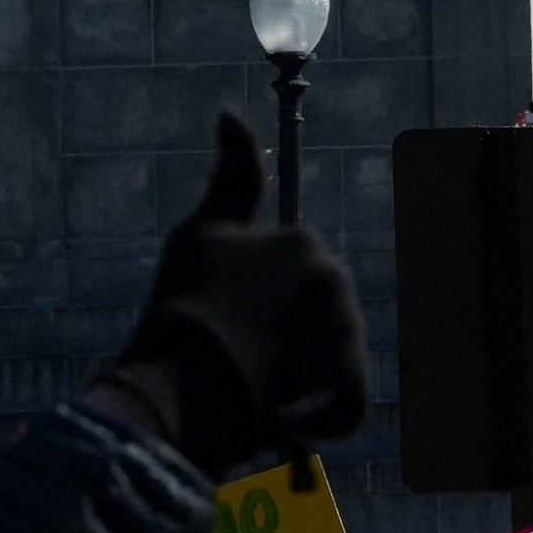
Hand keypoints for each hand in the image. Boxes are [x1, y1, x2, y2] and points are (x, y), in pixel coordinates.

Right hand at [84, 117, 371, 473]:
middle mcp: (334, 277)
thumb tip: (233, 113)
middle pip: (311, 323)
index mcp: (302, 240)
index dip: (254, 311)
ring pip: (326, 365)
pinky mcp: (352, 381)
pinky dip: (317, 419)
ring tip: (250, 388)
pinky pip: (344, 406)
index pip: (289, 283)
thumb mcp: (199, 232)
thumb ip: (231, 175)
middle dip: (279, 345)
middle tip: (233, 361)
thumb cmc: (181, 307)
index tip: (228, 328)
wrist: (181, 381)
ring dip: (294, 382)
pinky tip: (280, 417)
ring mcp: (346, 330)